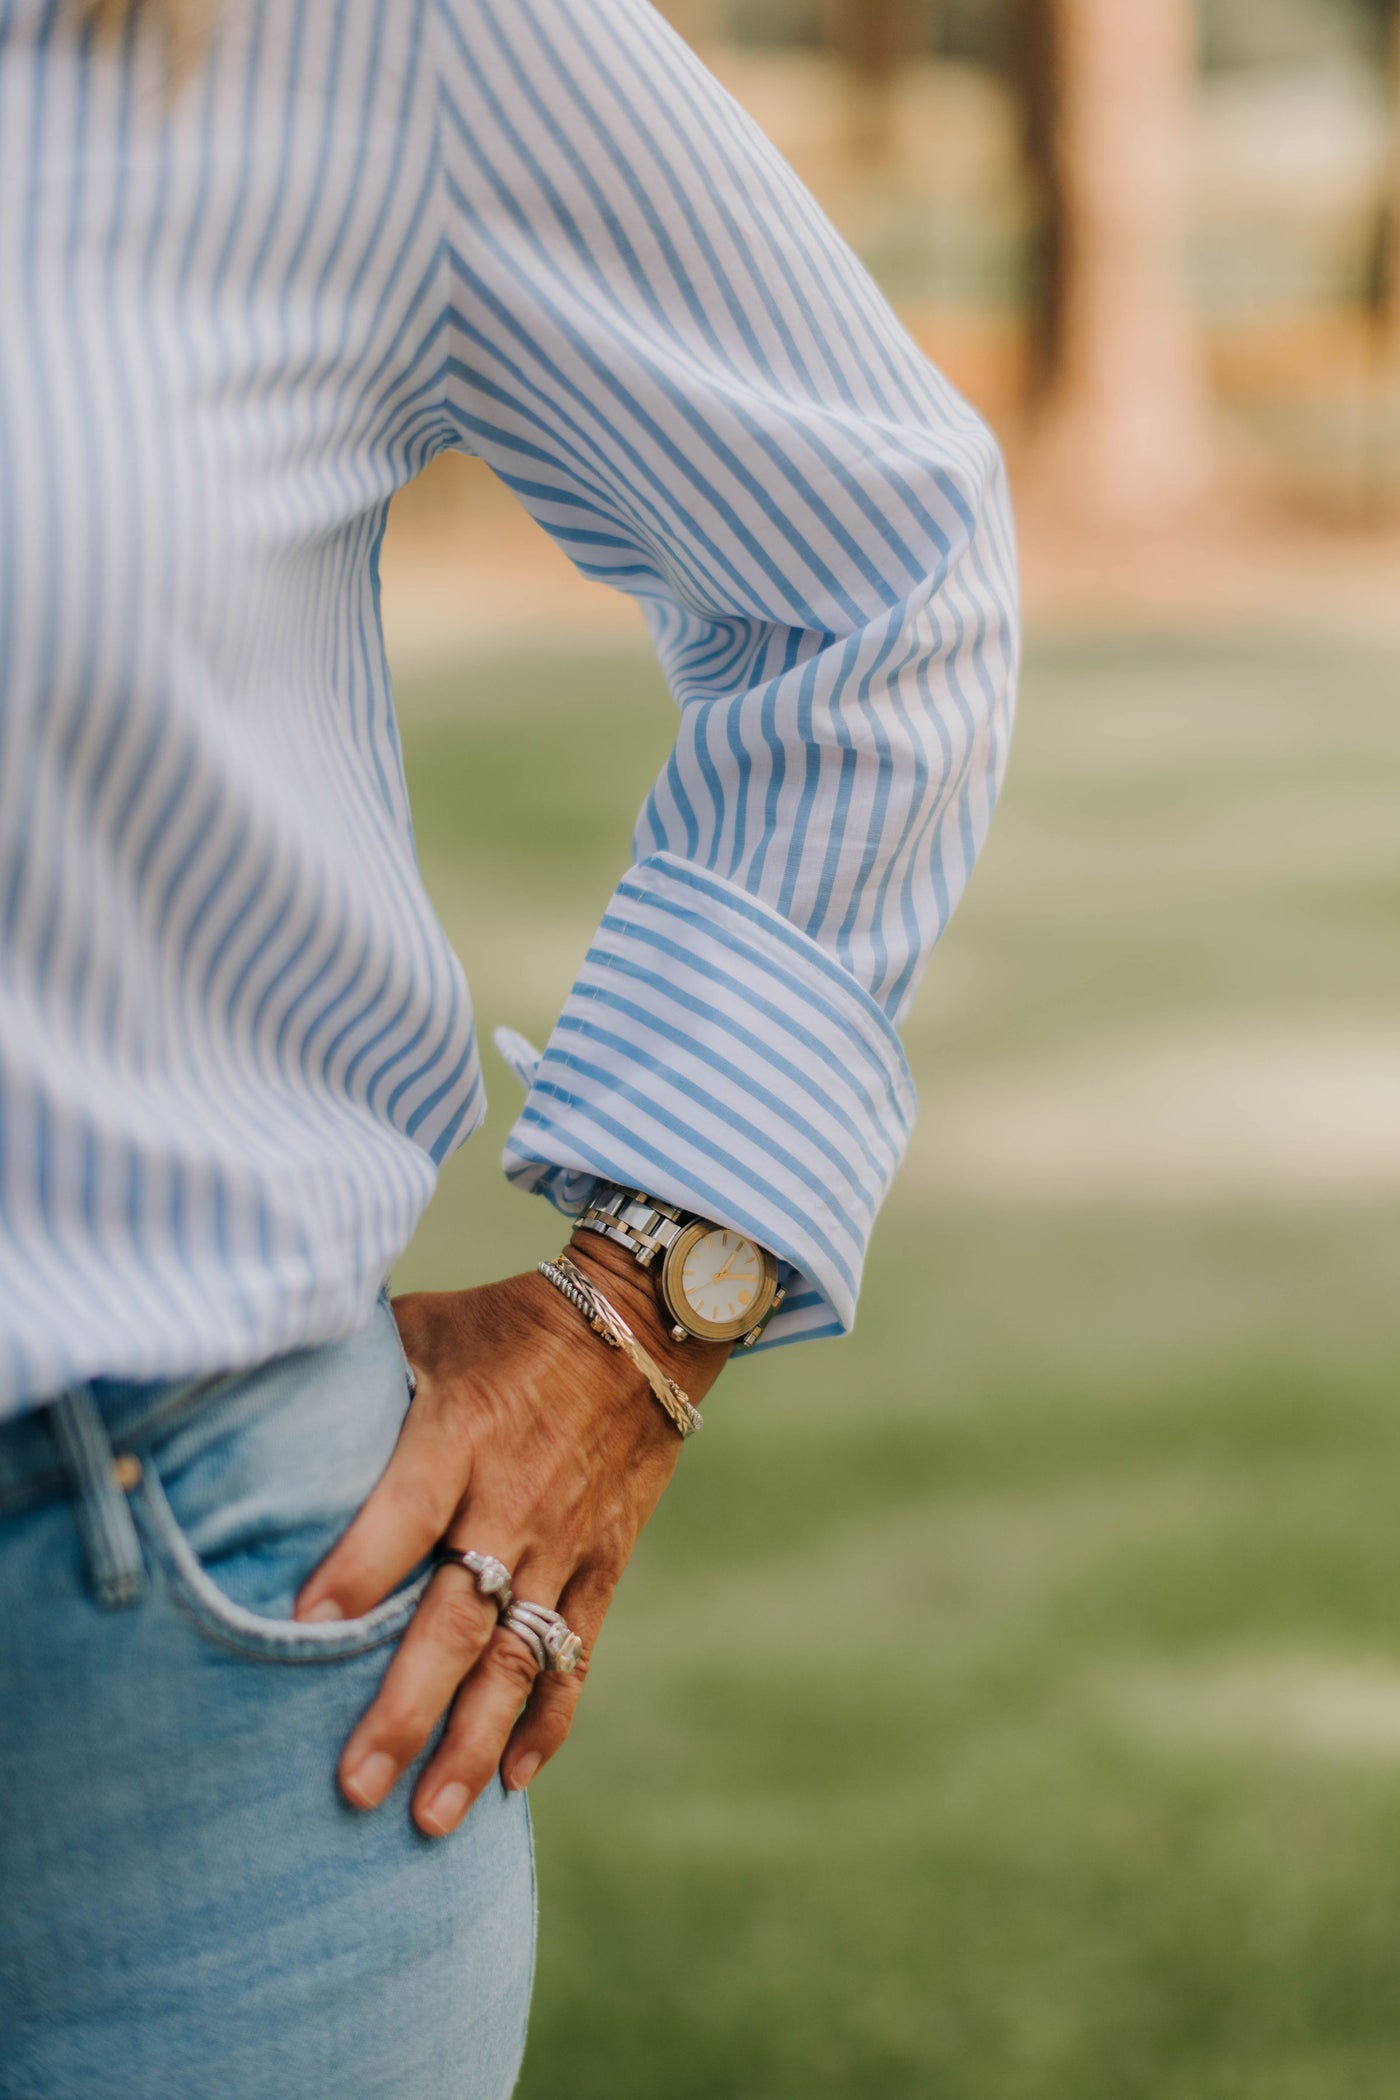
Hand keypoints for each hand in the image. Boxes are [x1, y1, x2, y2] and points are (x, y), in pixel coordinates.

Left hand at [294, 1235, 729, 1836]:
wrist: (644, 1324)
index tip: (302, 1624)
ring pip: (519, 1661)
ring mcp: (566, 1542)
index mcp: (462, 1435)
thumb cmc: (508, 1323)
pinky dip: (548, 1722)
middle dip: (407, 1708)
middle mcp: (514, 1501)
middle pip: (458, 1618)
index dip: (359, 1566)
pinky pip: (577, 1656)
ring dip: (474, 1744)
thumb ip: (355, 1379)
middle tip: (353, 1787)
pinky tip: (512, 1781)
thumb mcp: (426, 1329)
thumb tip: (250, 1400)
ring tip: (429, 1821)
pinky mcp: (604, 1563)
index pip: (407, 1510)